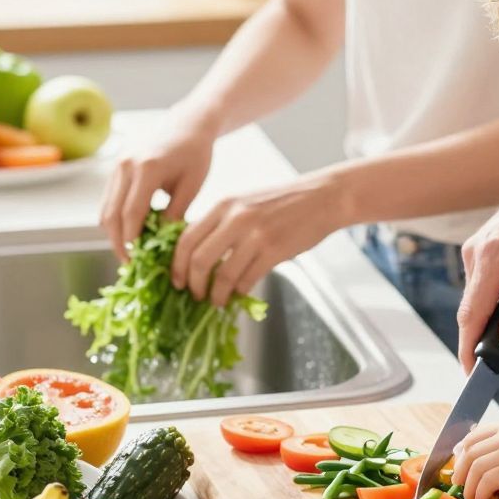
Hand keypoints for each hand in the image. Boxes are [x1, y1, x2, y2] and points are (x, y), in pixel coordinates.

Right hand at [99, 118, 215, 257]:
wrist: (186, 125)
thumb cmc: (195, 154)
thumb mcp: (191, 186)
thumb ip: (175, 214)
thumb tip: (161, 244)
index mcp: (147, 168)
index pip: (131, 213)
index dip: (131, 240)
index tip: (136, 261)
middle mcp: (125, 166)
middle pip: (112, 214)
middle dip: (118, 242)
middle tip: (130, 264)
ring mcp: (117, 166)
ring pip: (105, 209)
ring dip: (113, 233)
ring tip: (129, 253)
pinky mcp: (115, 169)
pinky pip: (108, 201)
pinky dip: (115, 220)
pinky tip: (128, 234)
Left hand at [170, 169, 347, 306]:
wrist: (322, 197)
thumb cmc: (284, 202)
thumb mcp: (245, 203)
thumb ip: (222, 223)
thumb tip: (200, 256)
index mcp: (223, 205)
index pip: (186, 239)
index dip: (177, 265)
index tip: (177, 280)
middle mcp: (235, 218)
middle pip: (198, 259)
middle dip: (193, 284)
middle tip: (195, 295)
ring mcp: (255, 234)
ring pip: (223, 275)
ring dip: (217, 294)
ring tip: (218, 301)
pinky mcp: (274, 250)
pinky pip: (247, 279)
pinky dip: (240, 292)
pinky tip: (240, 294)